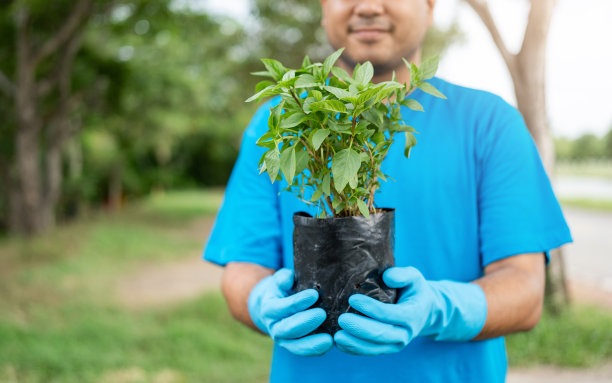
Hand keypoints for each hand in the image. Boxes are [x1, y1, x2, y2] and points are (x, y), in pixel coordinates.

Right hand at [248, 268, 332, 355]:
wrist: (275, 308)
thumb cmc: (282, 290)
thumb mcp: (280, 281)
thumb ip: (283, 278)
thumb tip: (289, 278)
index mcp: (270, 309)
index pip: (283, 307)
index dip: (297, 301)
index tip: (314, 294)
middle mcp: (275, 327)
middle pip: (288, 329)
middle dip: (306, 322)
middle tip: (322, 314)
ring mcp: (284, 340)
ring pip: (296, 346)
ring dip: (312, 344)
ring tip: (329, 339)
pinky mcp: (294, 347)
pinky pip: (305, 351)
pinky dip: (317, 350)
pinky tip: (331, 343)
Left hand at [334, 267, 486, 355]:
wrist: (423, 313)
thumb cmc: (413, 290)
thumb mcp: (414, 278)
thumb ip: (402, 275)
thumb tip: (387, 277)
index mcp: (413, 314)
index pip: (391, 314)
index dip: (372, 308)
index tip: (353, 298)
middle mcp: (405, 333)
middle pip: (381, 334)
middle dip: (359, 328)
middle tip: (341, 319)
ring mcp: (395, 344)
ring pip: (373, 348)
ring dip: (354, 343)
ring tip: (336, 336)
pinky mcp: (386, 349)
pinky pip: (369, 352)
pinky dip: (353, 349)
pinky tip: (339, 343)